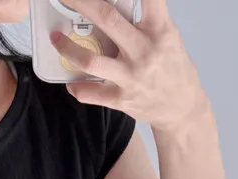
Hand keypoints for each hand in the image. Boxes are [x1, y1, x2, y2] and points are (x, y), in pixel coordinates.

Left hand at [51, 0, 207, 131]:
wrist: (182, 108)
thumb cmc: (172, 67)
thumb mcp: (167, 36)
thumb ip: (146, 18)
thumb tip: (115, 4)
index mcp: (159, 29)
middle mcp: (144, 51)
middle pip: (107, 19)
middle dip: (80, 2)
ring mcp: (131, 77)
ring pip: (91, 60)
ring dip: (67, 48)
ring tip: (55, 38)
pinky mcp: (121, 100)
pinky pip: (90, 94)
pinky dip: (77, 87)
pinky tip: (71, 80)